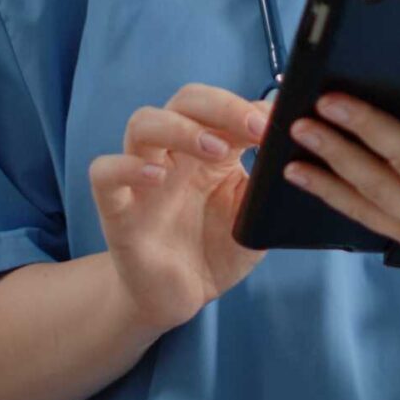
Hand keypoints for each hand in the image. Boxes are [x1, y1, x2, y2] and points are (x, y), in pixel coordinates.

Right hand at [89, 83, 274, 333]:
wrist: (181, 298)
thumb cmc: (217, 250)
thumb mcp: (253, 215)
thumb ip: (268, 181)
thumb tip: (294, 142)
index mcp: (209, 149)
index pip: (222, 106)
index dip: (249, 107)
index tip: (279, 123)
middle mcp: (174, 154)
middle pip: (184, 101)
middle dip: (221, 106)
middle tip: (255, 128)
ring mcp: (142, 178)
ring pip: (142, 123)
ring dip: (181, 128)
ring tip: (216, 151)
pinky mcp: (117, 209)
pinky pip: (104, 173)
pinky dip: (126, 167)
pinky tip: (155, 176)